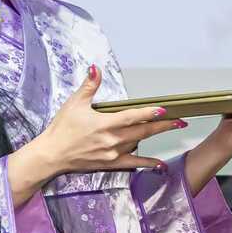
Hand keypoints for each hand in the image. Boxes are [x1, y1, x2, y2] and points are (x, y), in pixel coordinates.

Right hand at [11, 65, 184, 199]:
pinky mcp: (110, 164)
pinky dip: (147, 163)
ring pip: (139, 144)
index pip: (133, 117)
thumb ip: (89, 85)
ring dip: (153, 137)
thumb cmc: (61, 129)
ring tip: (170, 129)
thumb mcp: (74, 103)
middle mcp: (112, 140)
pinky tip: (160, 164)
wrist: (51, 154)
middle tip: (180, 121)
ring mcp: (112, 154)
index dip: (150, 114)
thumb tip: (96, 68)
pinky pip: (133, 164)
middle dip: (162, 126)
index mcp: (105, 124)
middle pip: (143, 132)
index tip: (164, 110)